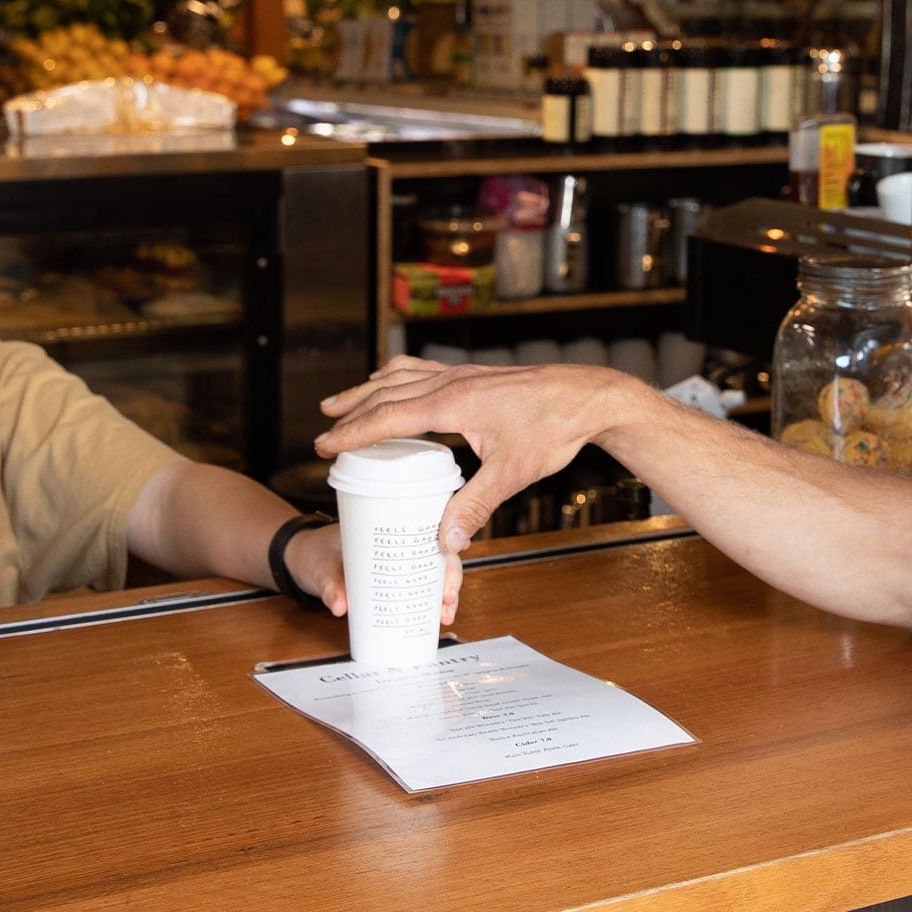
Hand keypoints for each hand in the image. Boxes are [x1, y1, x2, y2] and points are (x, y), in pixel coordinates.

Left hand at [282, 518, 463, 625]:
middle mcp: (398, 540)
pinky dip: (427, 601)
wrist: (299, 556)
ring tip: (444, 616)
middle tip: (447, 604)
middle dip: (450, 581)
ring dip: (442, 594)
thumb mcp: (320, 566)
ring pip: (431, 573)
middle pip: (438, 555)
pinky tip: (433, 616)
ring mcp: (396, 560)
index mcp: (387, 525)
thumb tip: (341, 606)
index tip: (448, 575)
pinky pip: (416, 586)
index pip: (429, 532)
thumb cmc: (314, 551)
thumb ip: (329, 586)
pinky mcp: (391, 578)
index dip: (447, 552)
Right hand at [318, 357, 633, 566]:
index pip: (388, 417)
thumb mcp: (511, 475)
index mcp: (453, 403)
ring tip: (344, 399)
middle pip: (386, 392)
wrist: (588, 396)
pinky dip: (399, 377)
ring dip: (370, 388)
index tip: (323, 444)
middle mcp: (452, 382)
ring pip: (403, 375)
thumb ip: (473, 506)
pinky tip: (398, 384)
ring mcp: (464, 374)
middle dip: (351, 408)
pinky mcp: (476, 375)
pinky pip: (425, 370)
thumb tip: (444, 542)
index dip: (352, 432)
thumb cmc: (554, 429)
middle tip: (322, 423)